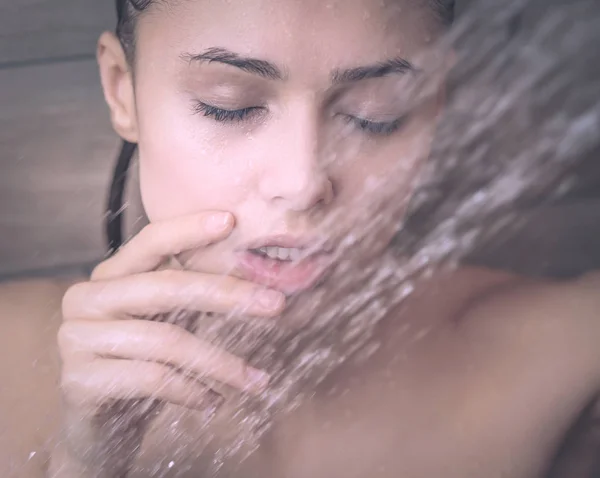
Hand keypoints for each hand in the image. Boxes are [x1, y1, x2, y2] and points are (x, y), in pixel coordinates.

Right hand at [52, 212, 285, 476]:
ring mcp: (76, 338)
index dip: (189, 229)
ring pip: (167, 340)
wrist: (99, 429)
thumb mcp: (166, 324)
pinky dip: (192, 390)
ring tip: (256, 380)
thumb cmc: (140, 367)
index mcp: (110, 276)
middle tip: (276, 305)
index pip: (150, 241)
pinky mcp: (78, 379)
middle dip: (228, 295)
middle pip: (168, 286)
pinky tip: (214, 401)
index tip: (231, 220)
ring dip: (220, 363)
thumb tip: (257, 282)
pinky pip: (152, 378)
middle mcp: (87, 298)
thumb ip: (192, 299)